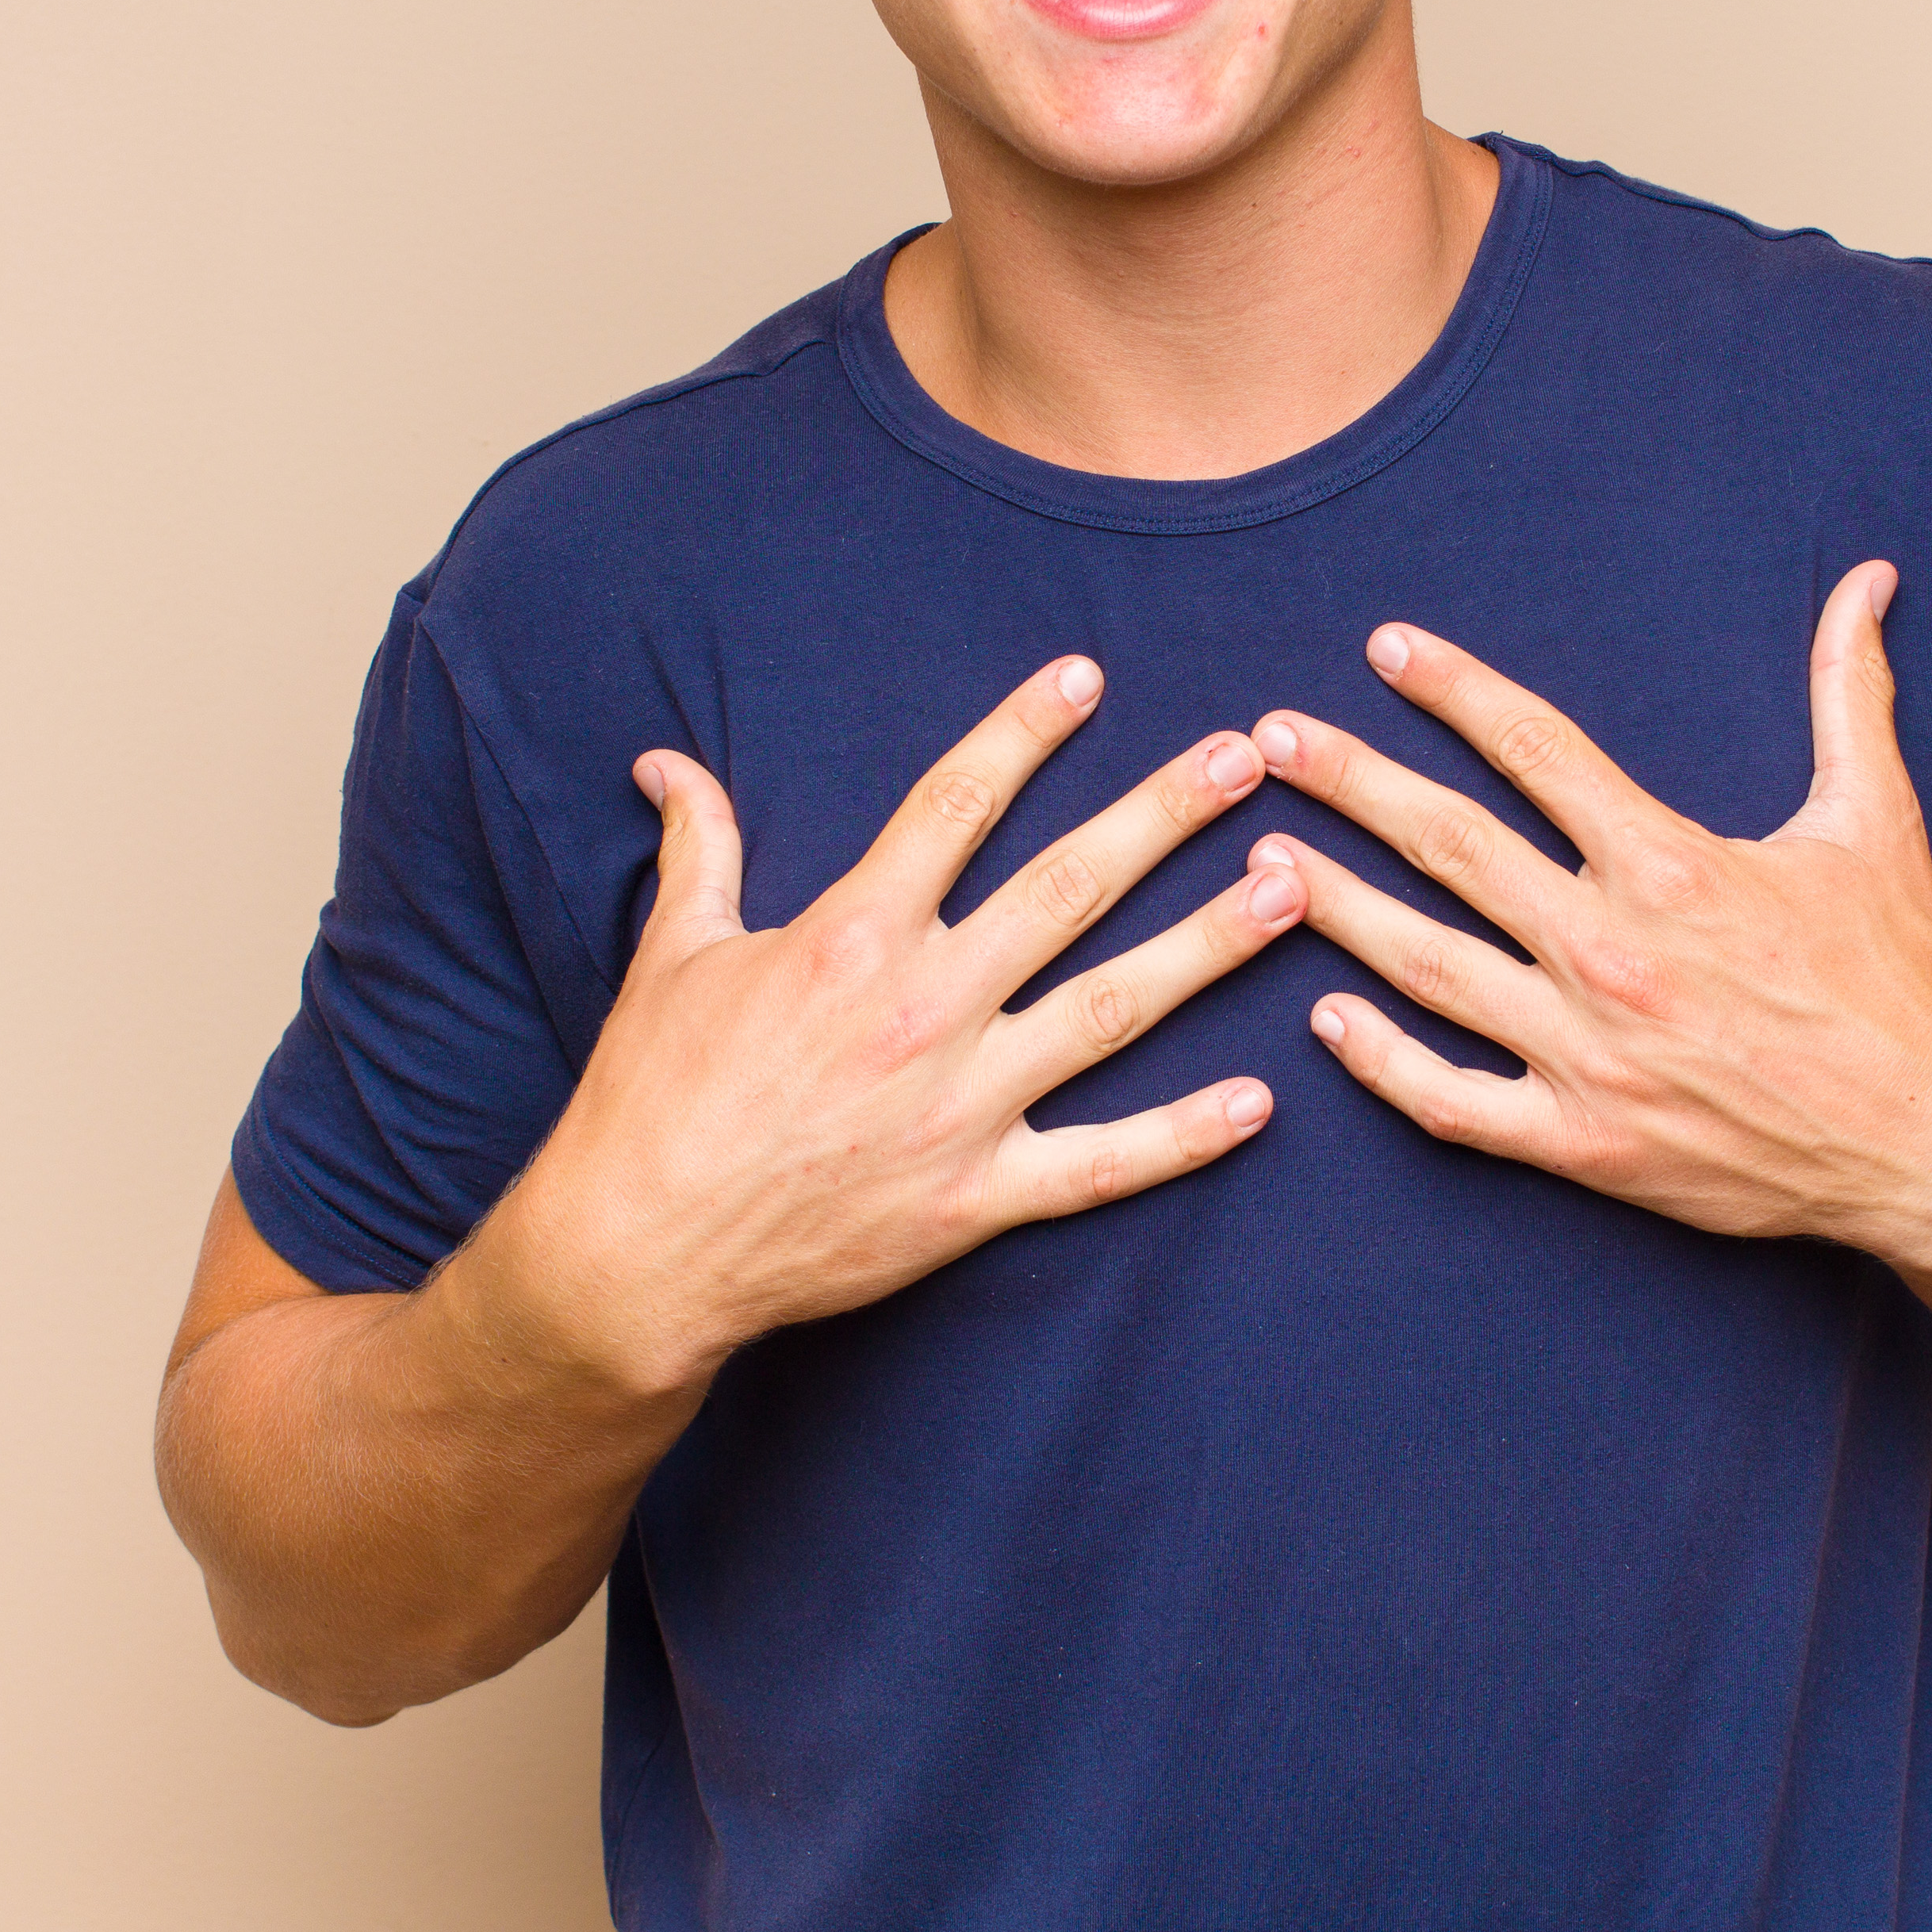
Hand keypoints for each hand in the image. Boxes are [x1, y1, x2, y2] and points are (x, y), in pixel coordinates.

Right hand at [475, 657, 1306, 1392]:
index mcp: (850, 935)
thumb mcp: (668, 955)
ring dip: (1209, 945)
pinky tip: (1260, 1100)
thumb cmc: (650, 1097)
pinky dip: (1184, 1137)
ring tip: (1291, 888)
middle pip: (1069, 888)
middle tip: (1245, 758)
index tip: (1087, 677)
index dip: (1022, 732)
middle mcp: (922, 1008)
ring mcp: (960, 1107)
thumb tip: (666, 760)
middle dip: (1164, 815)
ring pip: (1112, 1010)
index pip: (955, 805)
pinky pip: (1101, 1164)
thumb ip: (696, 849)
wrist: (639, 1255)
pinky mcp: (975, 1200)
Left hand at [1247, 563, 1931, 1272]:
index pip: (1533, 747)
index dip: (1451, 688)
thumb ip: (1849, 694)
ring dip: (1337, 909)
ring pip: (1428, 968)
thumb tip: (1869, 581)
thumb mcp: (1876, 821)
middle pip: (1450, 845)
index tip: (1383, 648)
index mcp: (1671, 864)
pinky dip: (1382, 1063)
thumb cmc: (1904, 979)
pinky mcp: (1585, 1144)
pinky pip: (1453, 1102)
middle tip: (1269, 740)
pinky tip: (1327, 1019)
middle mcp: (1613, 951)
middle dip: (1350, 783)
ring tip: (1259, 862)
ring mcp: (1589, 1054)